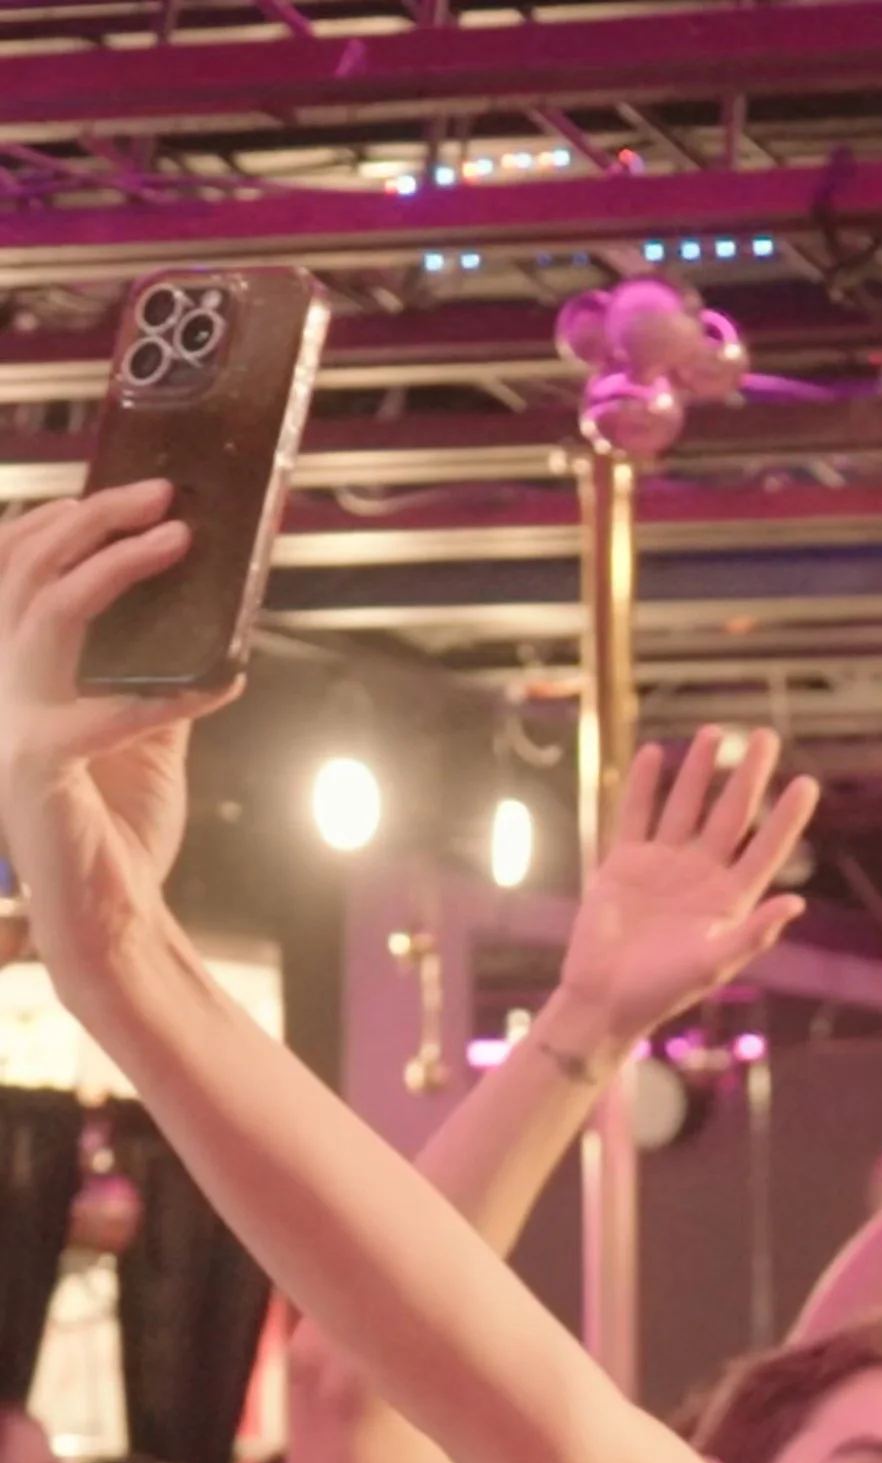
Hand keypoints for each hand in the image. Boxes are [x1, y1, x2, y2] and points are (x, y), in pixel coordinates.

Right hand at [0, 484, 230, 981]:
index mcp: (11, 672)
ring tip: (179, 538)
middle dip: (92, 519)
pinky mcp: (36, 767)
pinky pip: (106, 711)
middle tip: (163, 494)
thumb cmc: (119, 830)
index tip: (124, 493)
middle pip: (23, 568)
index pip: (10, 567)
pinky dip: (173, 693)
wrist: (109, 922)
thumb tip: (208, 619)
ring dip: (117, 564)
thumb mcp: (146, 734)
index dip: (58, 518)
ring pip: (46, 610)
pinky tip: (229, 681)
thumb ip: (155, 672)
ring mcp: (7, 723)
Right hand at [548, 724, 817, 1063]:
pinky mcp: (625, 863)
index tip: (807, 783)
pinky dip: (644, 786)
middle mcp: (701, 876)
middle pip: (730, 816)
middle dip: (748, 777)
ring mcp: (663, 865)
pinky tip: (655, 754)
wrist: (605, 1000)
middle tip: (766, 737)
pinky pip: (636, 815)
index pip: (766, 850)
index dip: (787, 818)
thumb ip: (755, 933)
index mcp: (729, 901)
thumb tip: (798, 903)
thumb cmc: (664, 991)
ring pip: (686, 806)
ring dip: (699, 770)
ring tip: (716, 734)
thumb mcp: (714, 963)